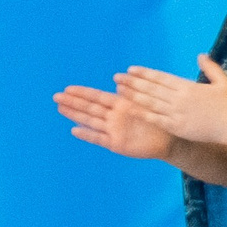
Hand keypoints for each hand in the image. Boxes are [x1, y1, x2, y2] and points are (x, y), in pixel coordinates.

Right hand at [55, 83, 174, 159]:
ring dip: (75, 115)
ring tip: (60, 108)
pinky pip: (99, 139)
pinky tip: (75, 130)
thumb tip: (118, 83)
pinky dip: (87, 135)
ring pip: (91, 121)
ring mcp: (114, 130)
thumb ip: (131, 96)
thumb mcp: (147, 105)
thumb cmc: (160, 120)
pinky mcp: (116, 144)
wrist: (170, 141)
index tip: (68, 88)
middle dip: (73, 102)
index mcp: (121, 105)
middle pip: (90, 108)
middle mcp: (114, 117)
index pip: (98, 97)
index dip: (83, 93)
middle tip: (56, 96)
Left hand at [116, 56, 226, 145]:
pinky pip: (155, 119)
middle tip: (117, 77)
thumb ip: (210, 67)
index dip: (144, 73)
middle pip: (151, 88)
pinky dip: (141, 113)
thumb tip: (200, 55)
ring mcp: (176, 113)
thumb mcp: (223, 82)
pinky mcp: (176, 126)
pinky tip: (130, 109)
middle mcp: (179, 98)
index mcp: (188, 86)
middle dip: (132, 82)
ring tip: (119, 90)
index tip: (131, 70)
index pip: (161, 78)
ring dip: (133, 95)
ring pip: (150, 102)